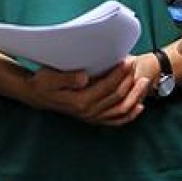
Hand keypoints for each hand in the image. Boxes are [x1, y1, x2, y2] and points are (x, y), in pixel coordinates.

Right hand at [23, 57, 148, 126]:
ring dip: (134, 97)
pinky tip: (139, 107)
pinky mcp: (93, 118)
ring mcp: (92, 117)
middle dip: (130, 81)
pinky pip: (115, 120)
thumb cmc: (44, 82)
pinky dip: (129, 115)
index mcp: (80, 101)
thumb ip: (67, 78)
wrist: (38, 95)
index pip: (107, 87)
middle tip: (137, 66)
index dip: (119, 74)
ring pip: (120, 110)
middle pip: (117, 98)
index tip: (128, 61)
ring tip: (144, 82)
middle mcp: (88, 112)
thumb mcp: (49, 77)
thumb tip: (85, 77)